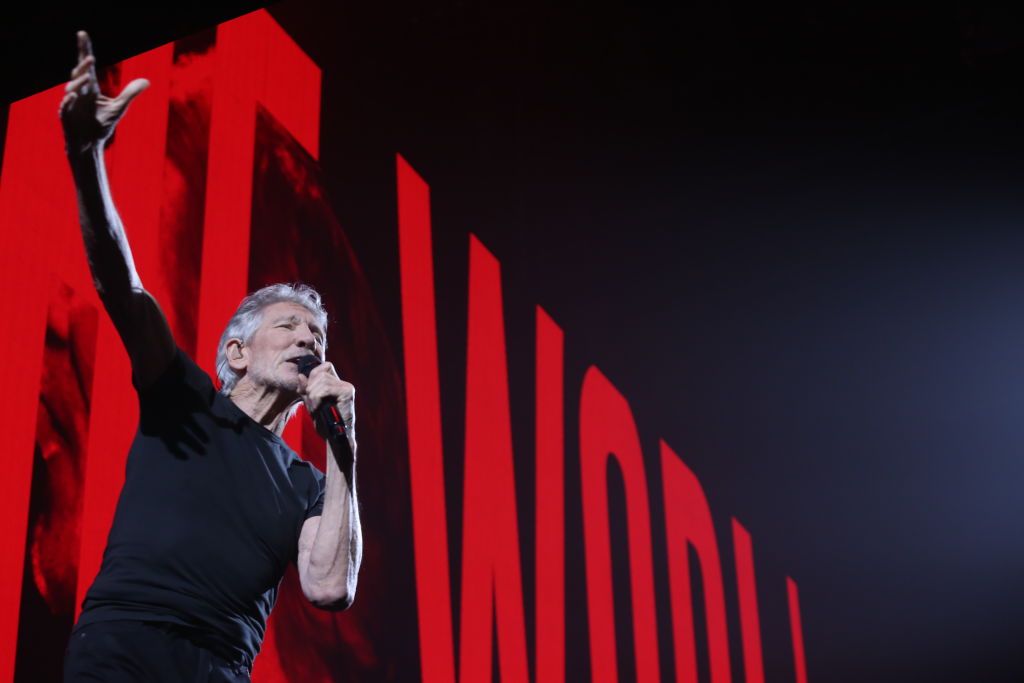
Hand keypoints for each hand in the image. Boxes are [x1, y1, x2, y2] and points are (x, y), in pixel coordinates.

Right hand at [59, 31, 149, 155]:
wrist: (89, 144)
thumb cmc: (101, 124)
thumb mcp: (119, 107)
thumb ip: (130, 93)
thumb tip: (147, 80)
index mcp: (90, 89)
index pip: (87, 66)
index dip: (84, 49)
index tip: (82, 33)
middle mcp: (79, 93)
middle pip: (78, 74)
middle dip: (83, 65)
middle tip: (90, 56)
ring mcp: (71, 104)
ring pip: (71, 89)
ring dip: (78, 82)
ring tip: (87, 76)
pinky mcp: (67, 117)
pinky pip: (65, 107)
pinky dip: (68, 101)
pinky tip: (71, 96)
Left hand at [297, 362, 355, 439]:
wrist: (334, 437)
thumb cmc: (324, 422)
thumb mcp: (310, 403)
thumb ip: (305, 389)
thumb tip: (301, 375)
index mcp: (335, 384)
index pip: (322, 367)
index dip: (312, 377)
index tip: (308, 393)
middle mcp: (343, 383)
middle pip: (320, 373)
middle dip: (310, 388)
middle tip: (311, 404)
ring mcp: (346, 387)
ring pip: (322, 381)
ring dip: (313, 395)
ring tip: (314, 409)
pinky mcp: (347, 393)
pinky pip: (326, 389)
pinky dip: (317, 398)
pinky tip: (318, 409)